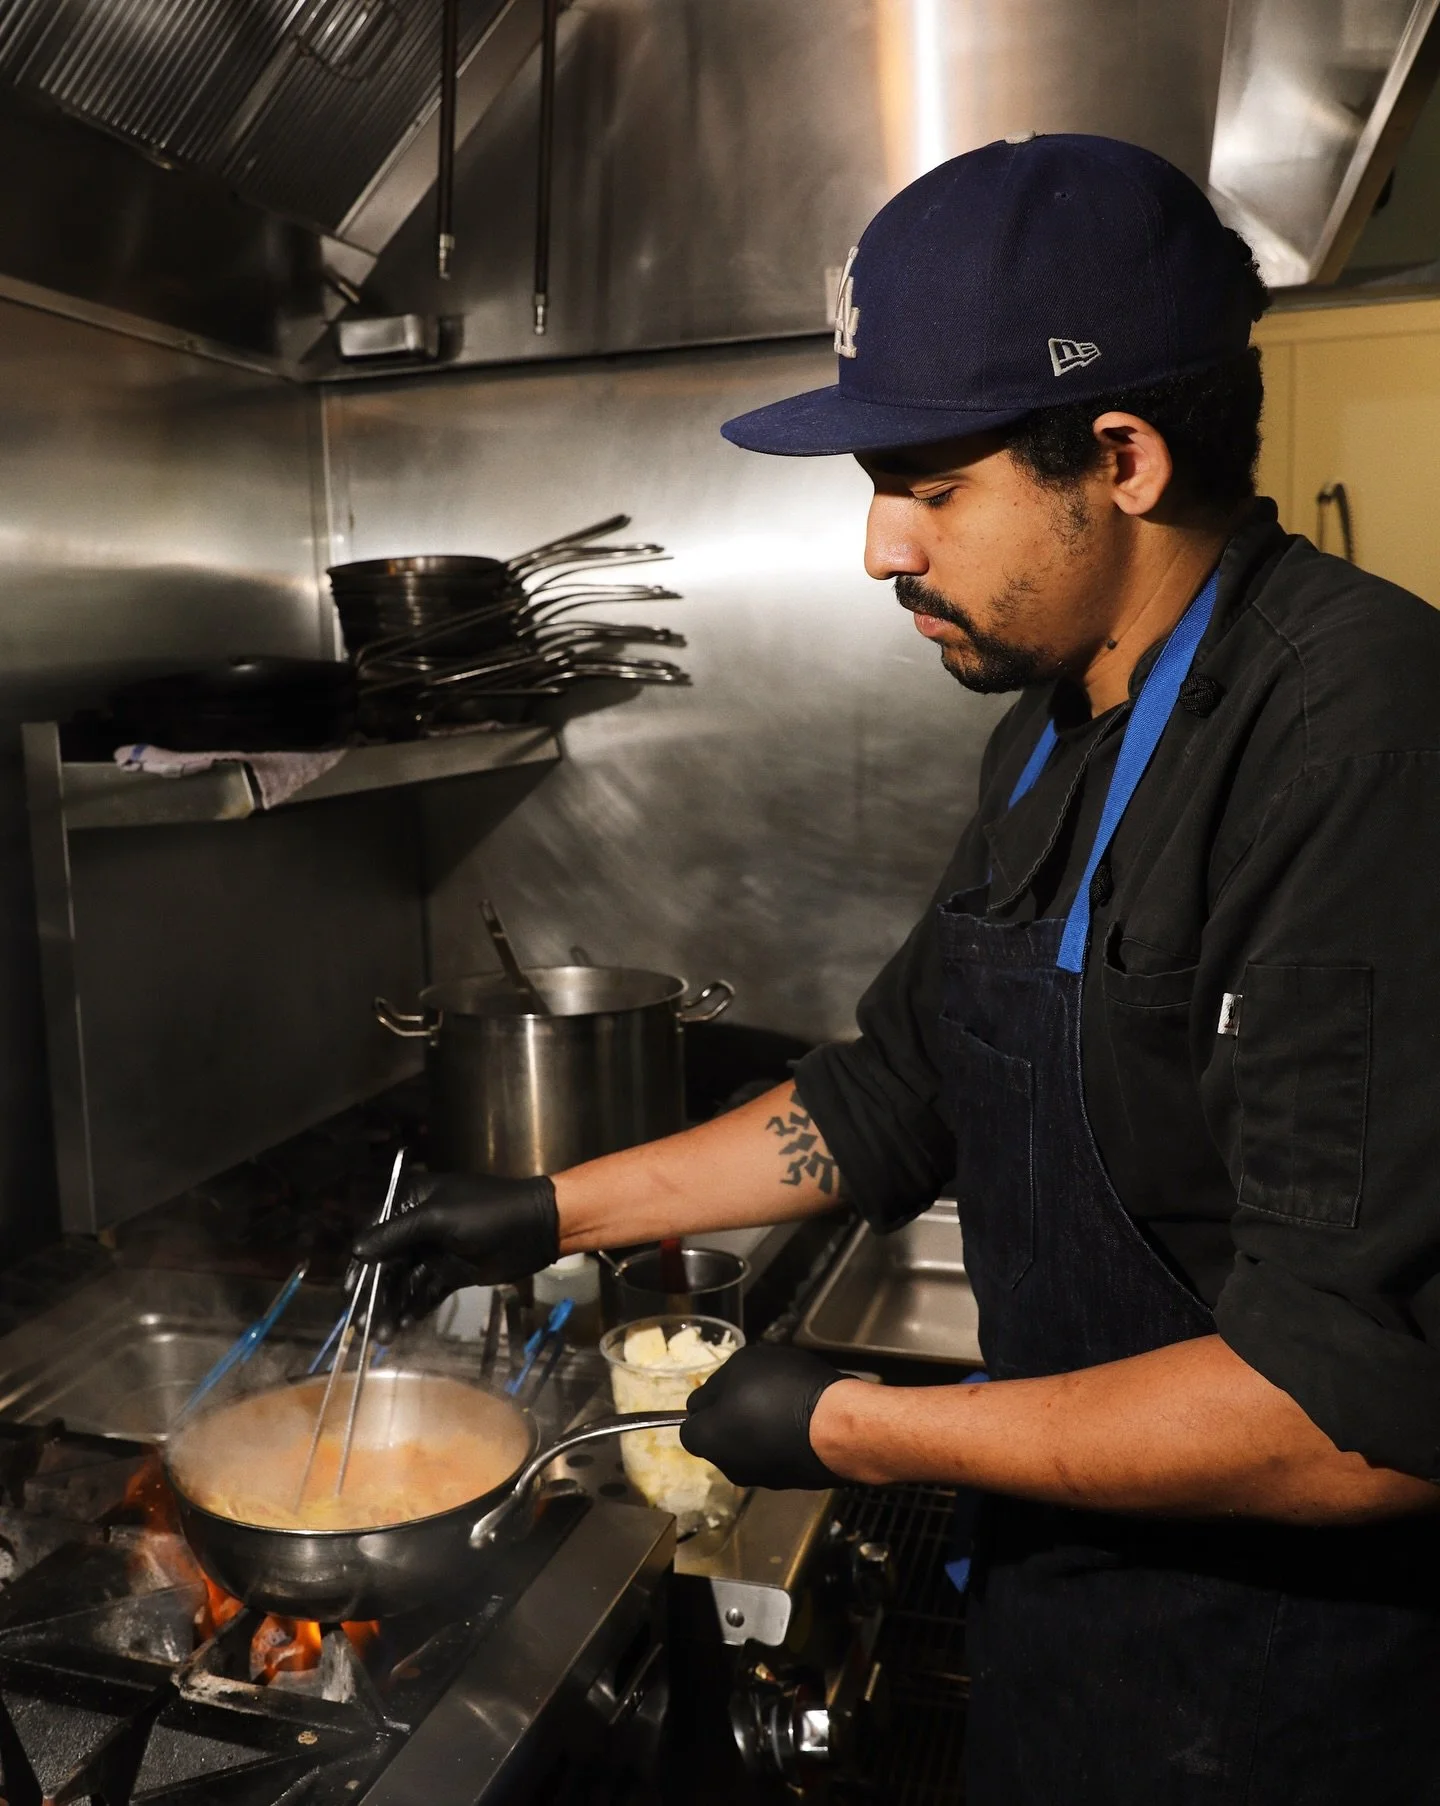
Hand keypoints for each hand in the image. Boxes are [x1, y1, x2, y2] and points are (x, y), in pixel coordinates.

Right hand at [352, 1172, 558, 1336]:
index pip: (376, 1233)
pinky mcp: (451, 1272)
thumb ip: (397, 1235)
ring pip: (405, 1282)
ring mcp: (435, 1251)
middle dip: (376, 1294)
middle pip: (388, 1263)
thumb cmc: (487, 1213)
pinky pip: (426, 1292)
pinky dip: (415, 1308)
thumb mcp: (438, 1219)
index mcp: (412, 1202)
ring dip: (394, 1306)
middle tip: (365, 1325)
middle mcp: (418, 1227)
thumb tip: (356, 1251)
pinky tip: (404, 1326)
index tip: (351, 1293)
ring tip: (386, 1335)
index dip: (362, 1264)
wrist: (537, 1228)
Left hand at [680, 1343, 845, 1489]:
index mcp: (709, 1440)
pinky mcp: (791, 1483)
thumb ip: (716, 1385)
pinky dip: (783, 1442)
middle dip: (732, 1420)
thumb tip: (707, 1401)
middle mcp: (729, 1467)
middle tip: (756, 1394)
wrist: (836, 1427)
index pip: (689, 1428)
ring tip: (785, 1405)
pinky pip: (777, 1457)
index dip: (705, 1407)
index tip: (725, 1391)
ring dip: (759, 1431)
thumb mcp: (741, 1365)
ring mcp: (762, 1479)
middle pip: (720, 1441)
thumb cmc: (781, 1390)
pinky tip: (803, 1421)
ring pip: (750, 1450)